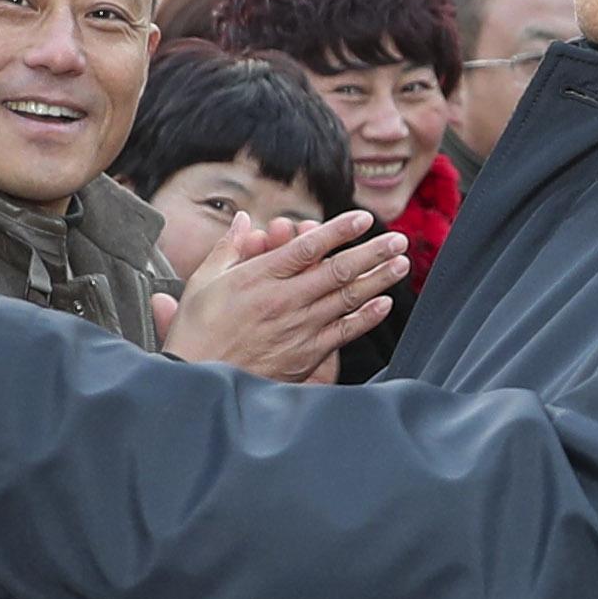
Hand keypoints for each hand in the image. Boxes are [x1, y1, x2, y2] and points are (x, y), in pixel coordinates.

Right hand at [160, 209, 409, 381]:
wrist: (197, 379)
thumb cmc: (196, 331)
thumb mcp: (202, 282)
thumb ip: (228, 248)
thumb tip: (245, 220)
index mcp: (260, 277)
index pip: (309, 247)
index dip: (340, 231)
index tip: (364, 219)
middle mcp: (285, 300)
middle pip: (338, 270)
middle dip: (372, 252)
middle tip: (398, 240)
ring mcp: (298, 328)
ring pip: (346, 298)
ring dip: (378, 279)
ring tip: (400, 264)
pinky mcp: (305, 354)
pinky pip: (343, 332)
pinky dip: (366, 317)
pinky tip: (384, 304)